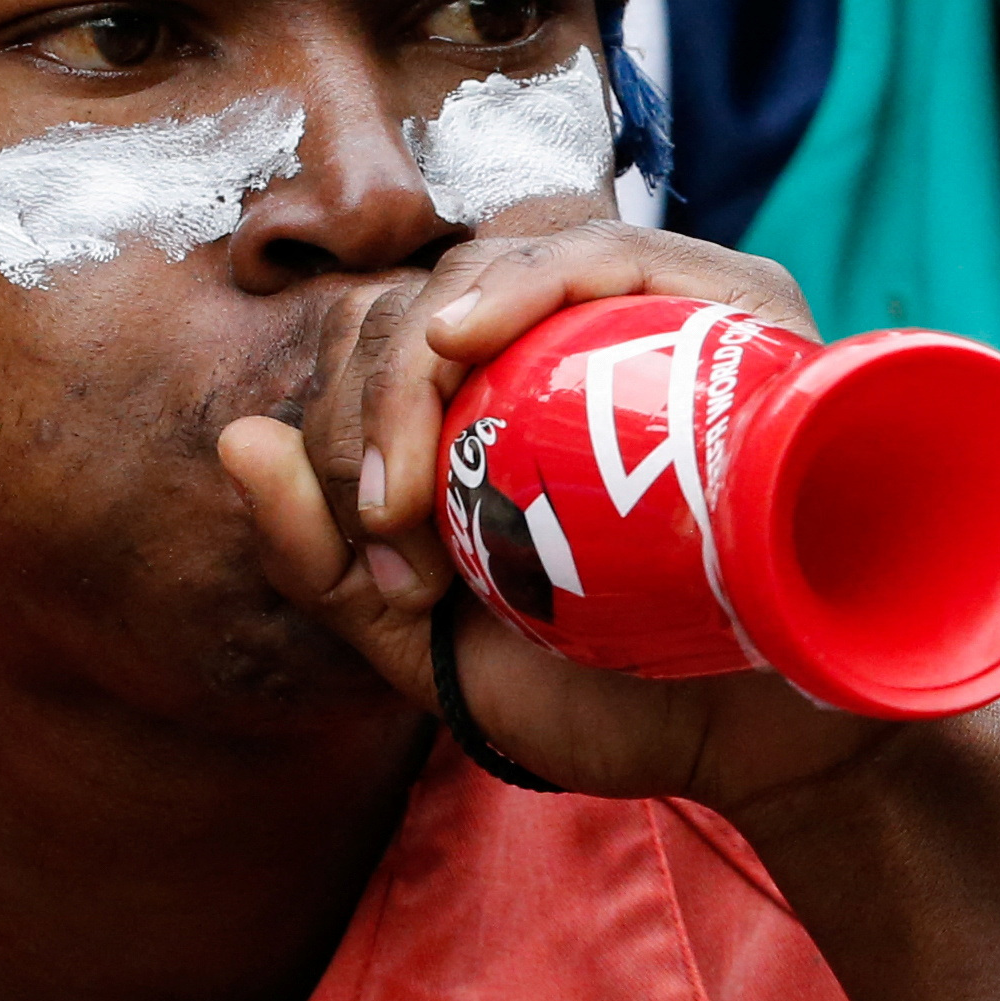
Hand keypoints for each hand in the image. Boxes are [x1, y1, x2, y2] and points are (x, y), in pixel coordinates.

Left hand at [216, 216, 916, 827]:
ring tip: (415, 440)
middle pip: (435, 291)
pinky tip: (476, 331)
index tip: (382, 549)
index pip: (387, 337)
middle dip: (380, 391)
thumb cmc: (606, 693)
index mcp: (501, 397)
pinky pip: (627, 252)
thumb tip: (237, 436)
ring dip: (435, 336)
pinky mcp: (744, 317)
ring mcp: (661, 317)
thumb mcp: (425, 648)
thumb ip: (323, 562)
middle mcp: (575, 341)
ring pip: (512, 261)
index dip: (352, 416)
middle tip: (395, 518)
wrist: (762, 747)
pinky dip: (536, 276)